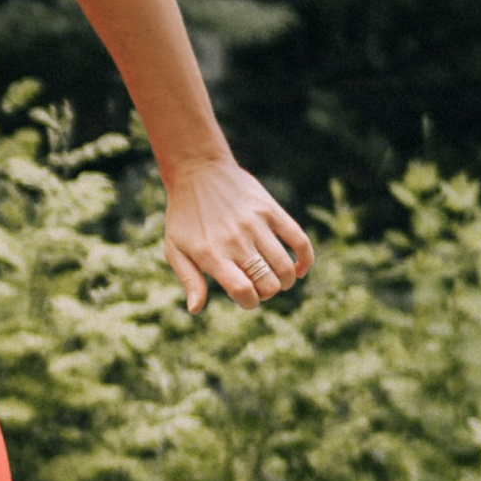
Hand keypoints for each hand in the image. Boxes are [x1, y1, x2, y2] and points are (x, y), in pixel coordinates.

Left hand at [162, 156, 312, 312]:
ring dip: (285, 281)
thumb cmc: (184, 216)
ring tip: (276, 278)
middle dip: (267, 293)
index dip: (250, 302)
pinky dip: (305, 260)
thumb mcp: (175, 249)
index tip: (247, 297)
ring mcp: (255, 224)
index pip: (243, 291)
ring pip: (285, 267)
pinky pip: (299, 240)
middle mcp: (235, 241)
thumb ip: (189, 280)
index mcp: (211, 254)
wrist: (197, 171)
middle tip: (259, 286)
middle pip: (267, 283)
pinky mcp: (271, 210)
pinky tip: (298, 268)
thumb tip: (196, 309)